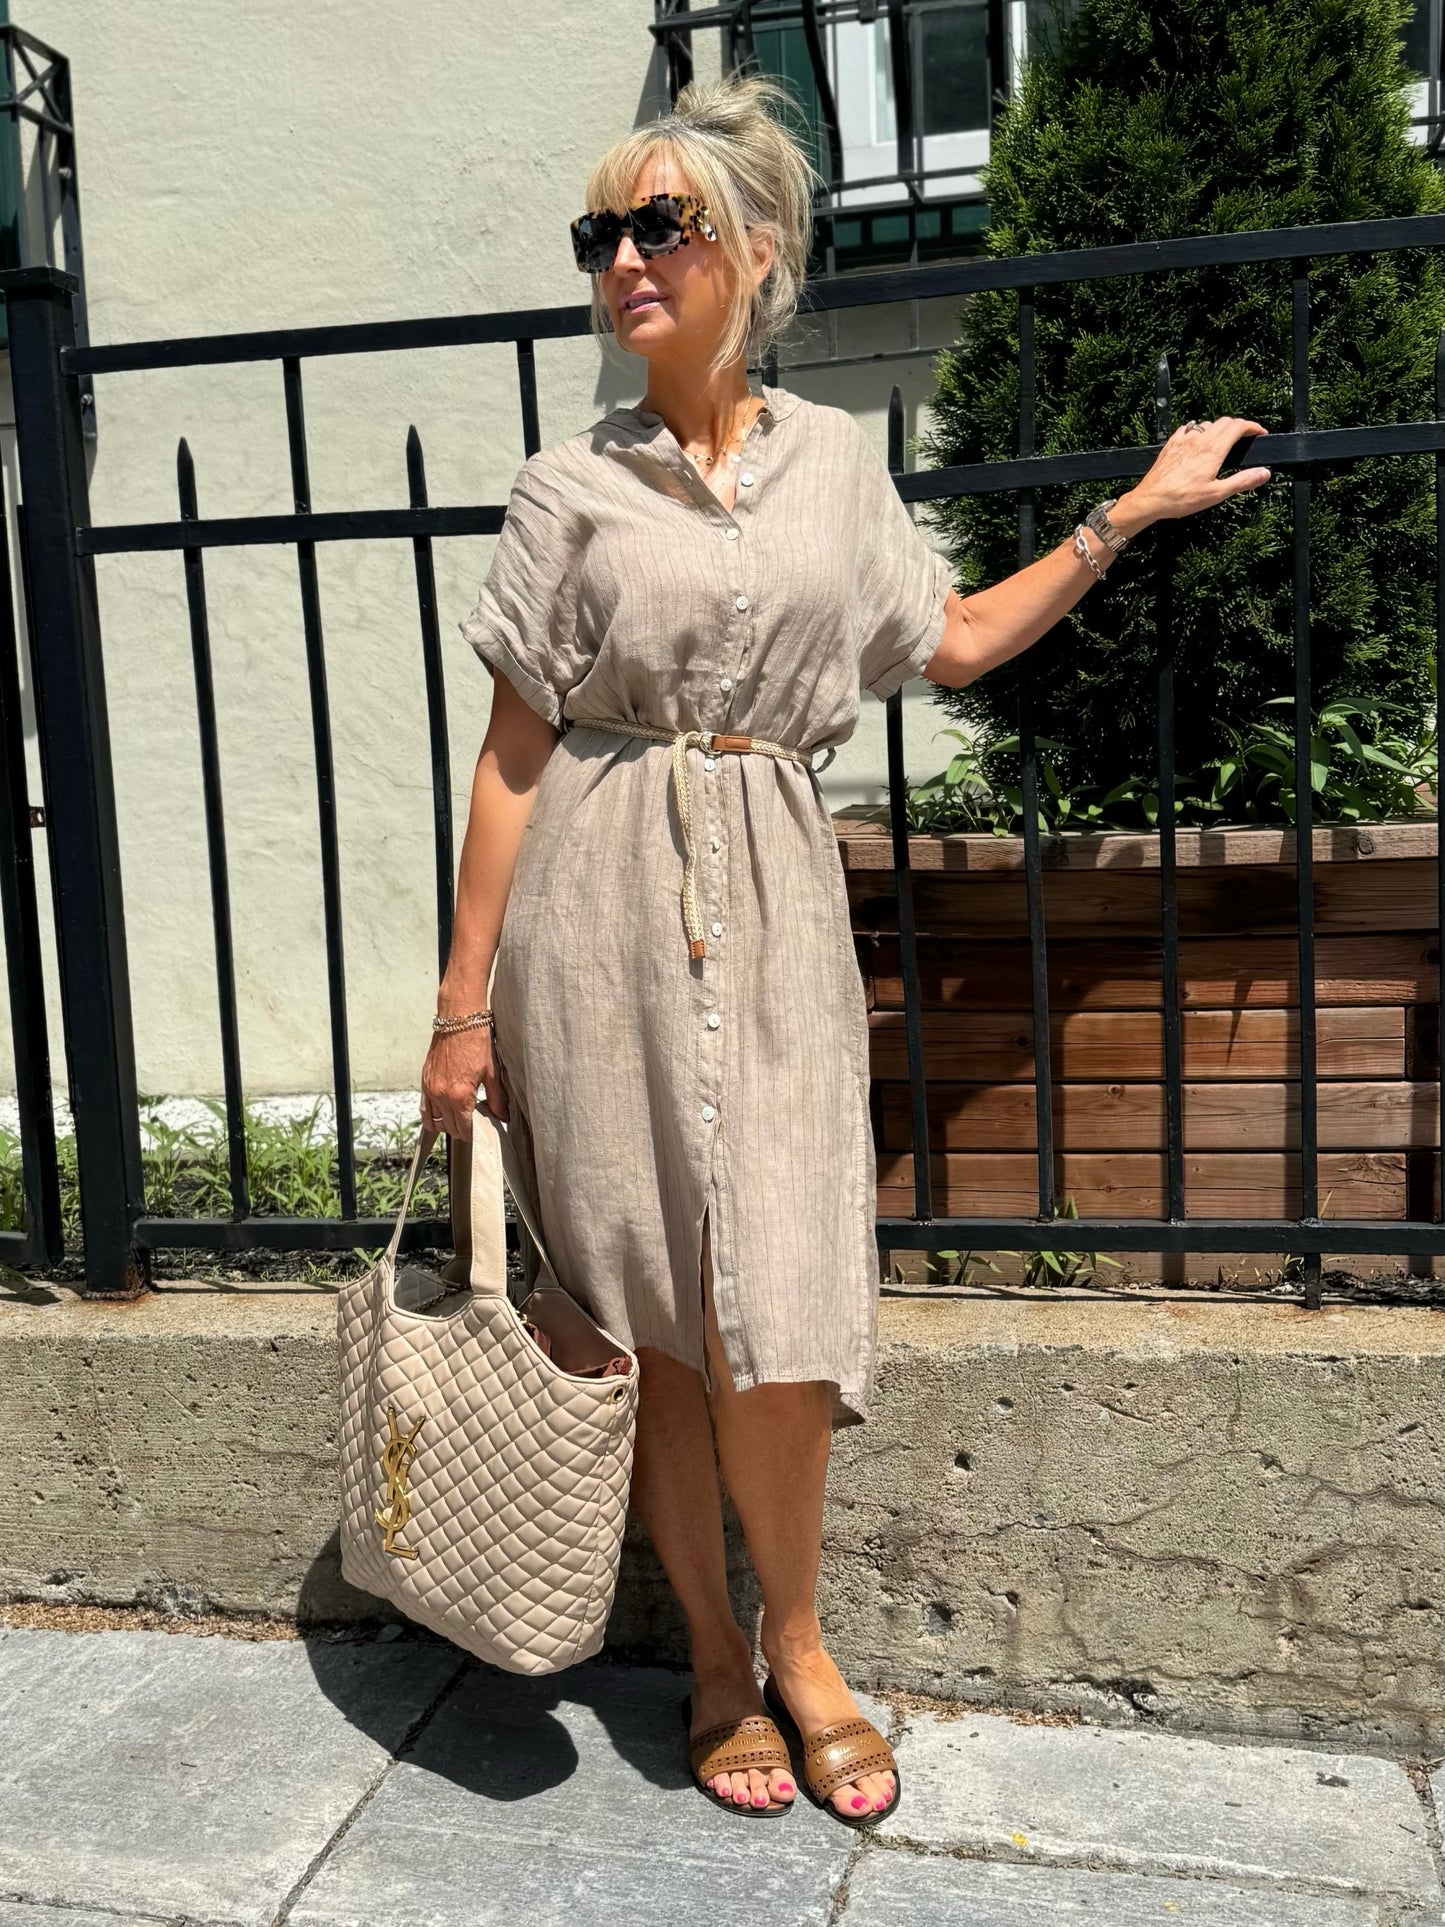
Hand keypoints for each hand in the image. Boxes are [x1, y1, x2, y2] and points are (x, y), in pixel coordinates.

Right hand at [420, 1022, 509, 1140]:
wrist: (458, 1019)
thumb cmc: (476, 1041)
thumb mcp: (492, 1072)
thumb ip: (497, 1099)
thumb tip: (502, 1116)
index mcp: (459, 1095)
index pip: (463, 1129)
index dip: (473, 1134)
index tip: (480, 1131)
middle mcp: (441, 1095)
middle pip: (449, 1128)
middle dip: (462, 1130)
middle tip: (473, 1123)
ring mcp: (430, 1088)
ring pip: (434, 1121)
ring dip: (446, 1124)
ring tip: (459, 1118)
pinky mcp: (424, 1081)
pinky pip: (424, 1108)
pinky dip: (432, 1115)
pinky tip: (443, 1112)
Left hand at [1127, 415, 1272, 524]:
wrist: (1150, 499)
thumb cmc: (1181, 499)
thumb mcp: (1216, 493)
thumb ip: (1242, 481)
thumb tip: (1264, 473)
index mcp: (1213, 450)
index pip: (1238, 426)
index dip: (1253, 426)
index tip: (1259, 433)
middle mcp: (1199, 440)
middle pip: (1225, 421)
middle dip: (1238, 426)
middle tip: (1244, 437)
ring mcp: (1183, 440)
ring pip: (1207, 424)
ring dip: (1219, 428)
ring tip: (1223, 441)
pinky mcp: (1171, 444)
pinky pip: (1188, 429)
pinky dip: (1199, 431)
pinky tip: (1198, 441)